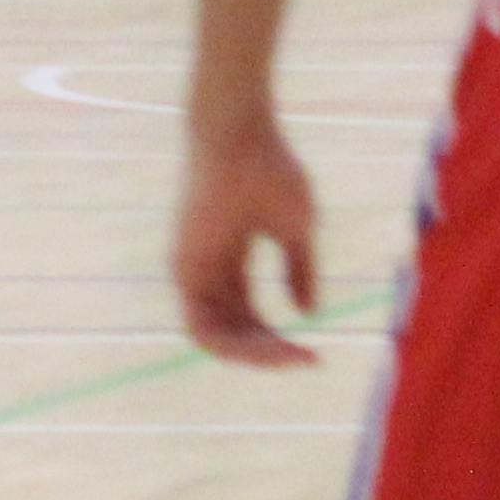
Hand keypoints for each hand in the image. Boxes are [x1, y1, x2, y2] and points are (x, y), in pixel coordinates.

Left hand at [175, 113, 325, 366]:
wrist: (240, 139)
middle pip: (234, 333)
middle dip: (270, 354)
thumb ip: (298, 271)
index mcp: (228, 261)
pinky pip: (201, 328)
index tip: (316, 356)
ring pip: (215, 339)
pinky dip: (234, 347)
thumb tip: (307, 313)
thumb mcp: (295, 230)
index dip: (278, 342)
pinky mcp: (183, 270)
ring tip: (292, 357)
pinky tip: (272, 346)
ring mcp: (191, 271)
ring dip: (255, 356)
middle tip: (308, 360)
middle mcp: (206, 271)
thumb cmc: (269, 171)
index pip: (248, 319)